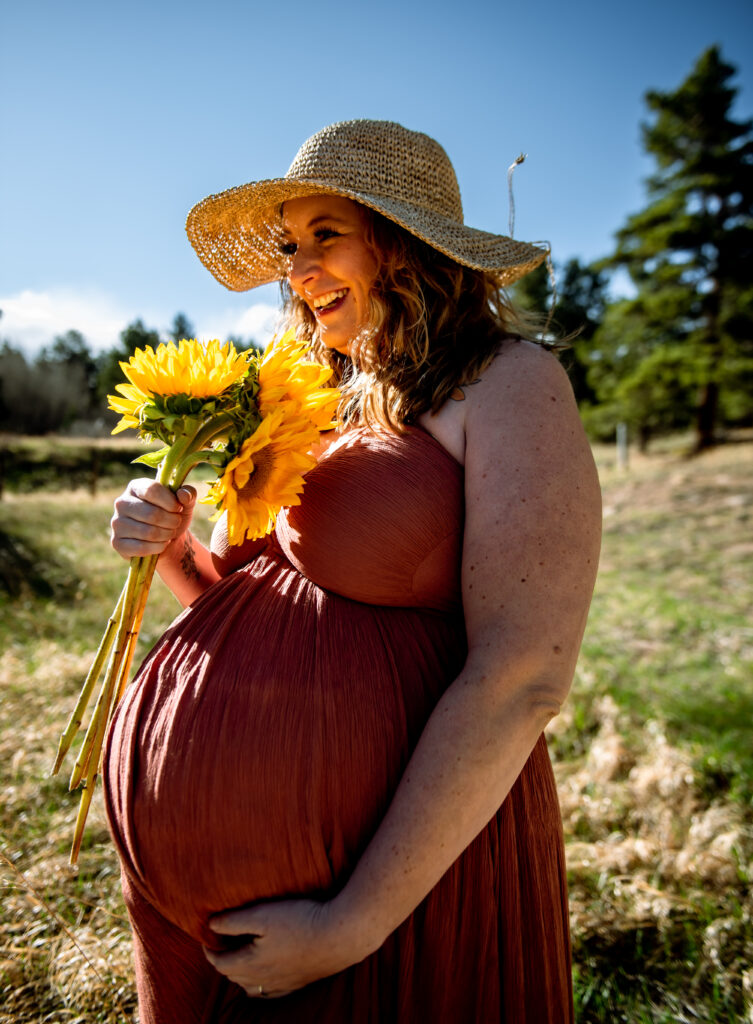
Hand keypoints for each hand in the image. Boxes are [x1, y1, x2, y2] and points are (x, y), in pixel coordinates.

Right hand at [110, 480, 195, 559]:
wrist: (166, 539)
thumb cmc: (172, 515)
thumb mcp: (185, 503)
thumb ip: (188, 493)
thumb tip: (183, 494)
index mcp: (136, 487)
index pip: (152, 490)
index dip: (170, 502)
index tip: (178, 508)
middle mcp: (121, 503)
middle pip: (151, 514)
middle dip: (171, 521)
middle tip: (176, 523)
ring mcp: (117, 523)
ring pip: (148, 532)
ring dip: (166, 535)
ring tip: (170, 533)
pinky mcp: (117, 543)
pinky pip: (141, 547)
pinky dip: (158, 547)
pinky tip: (162, 544)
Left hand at [203, 898, 362, 998]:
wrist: (339, 936)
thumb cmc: (300, 921)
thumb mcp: (262, 915)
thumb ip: (234, 921)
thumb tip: (210, 925)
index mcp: (251, 963)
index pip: (219, 963)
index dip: (209, 949)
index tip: (207, 935)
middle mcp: (263, 979)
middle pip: (233, 975)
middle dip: (223, 959)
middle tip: (222, 941)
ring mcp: (281, 984)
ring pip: (250, 986)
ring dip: (240, 973)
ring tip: (240, 955)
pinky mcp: (297, 983)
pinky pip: (270, 992)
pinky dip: (259, 984)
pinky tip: (265, 974)